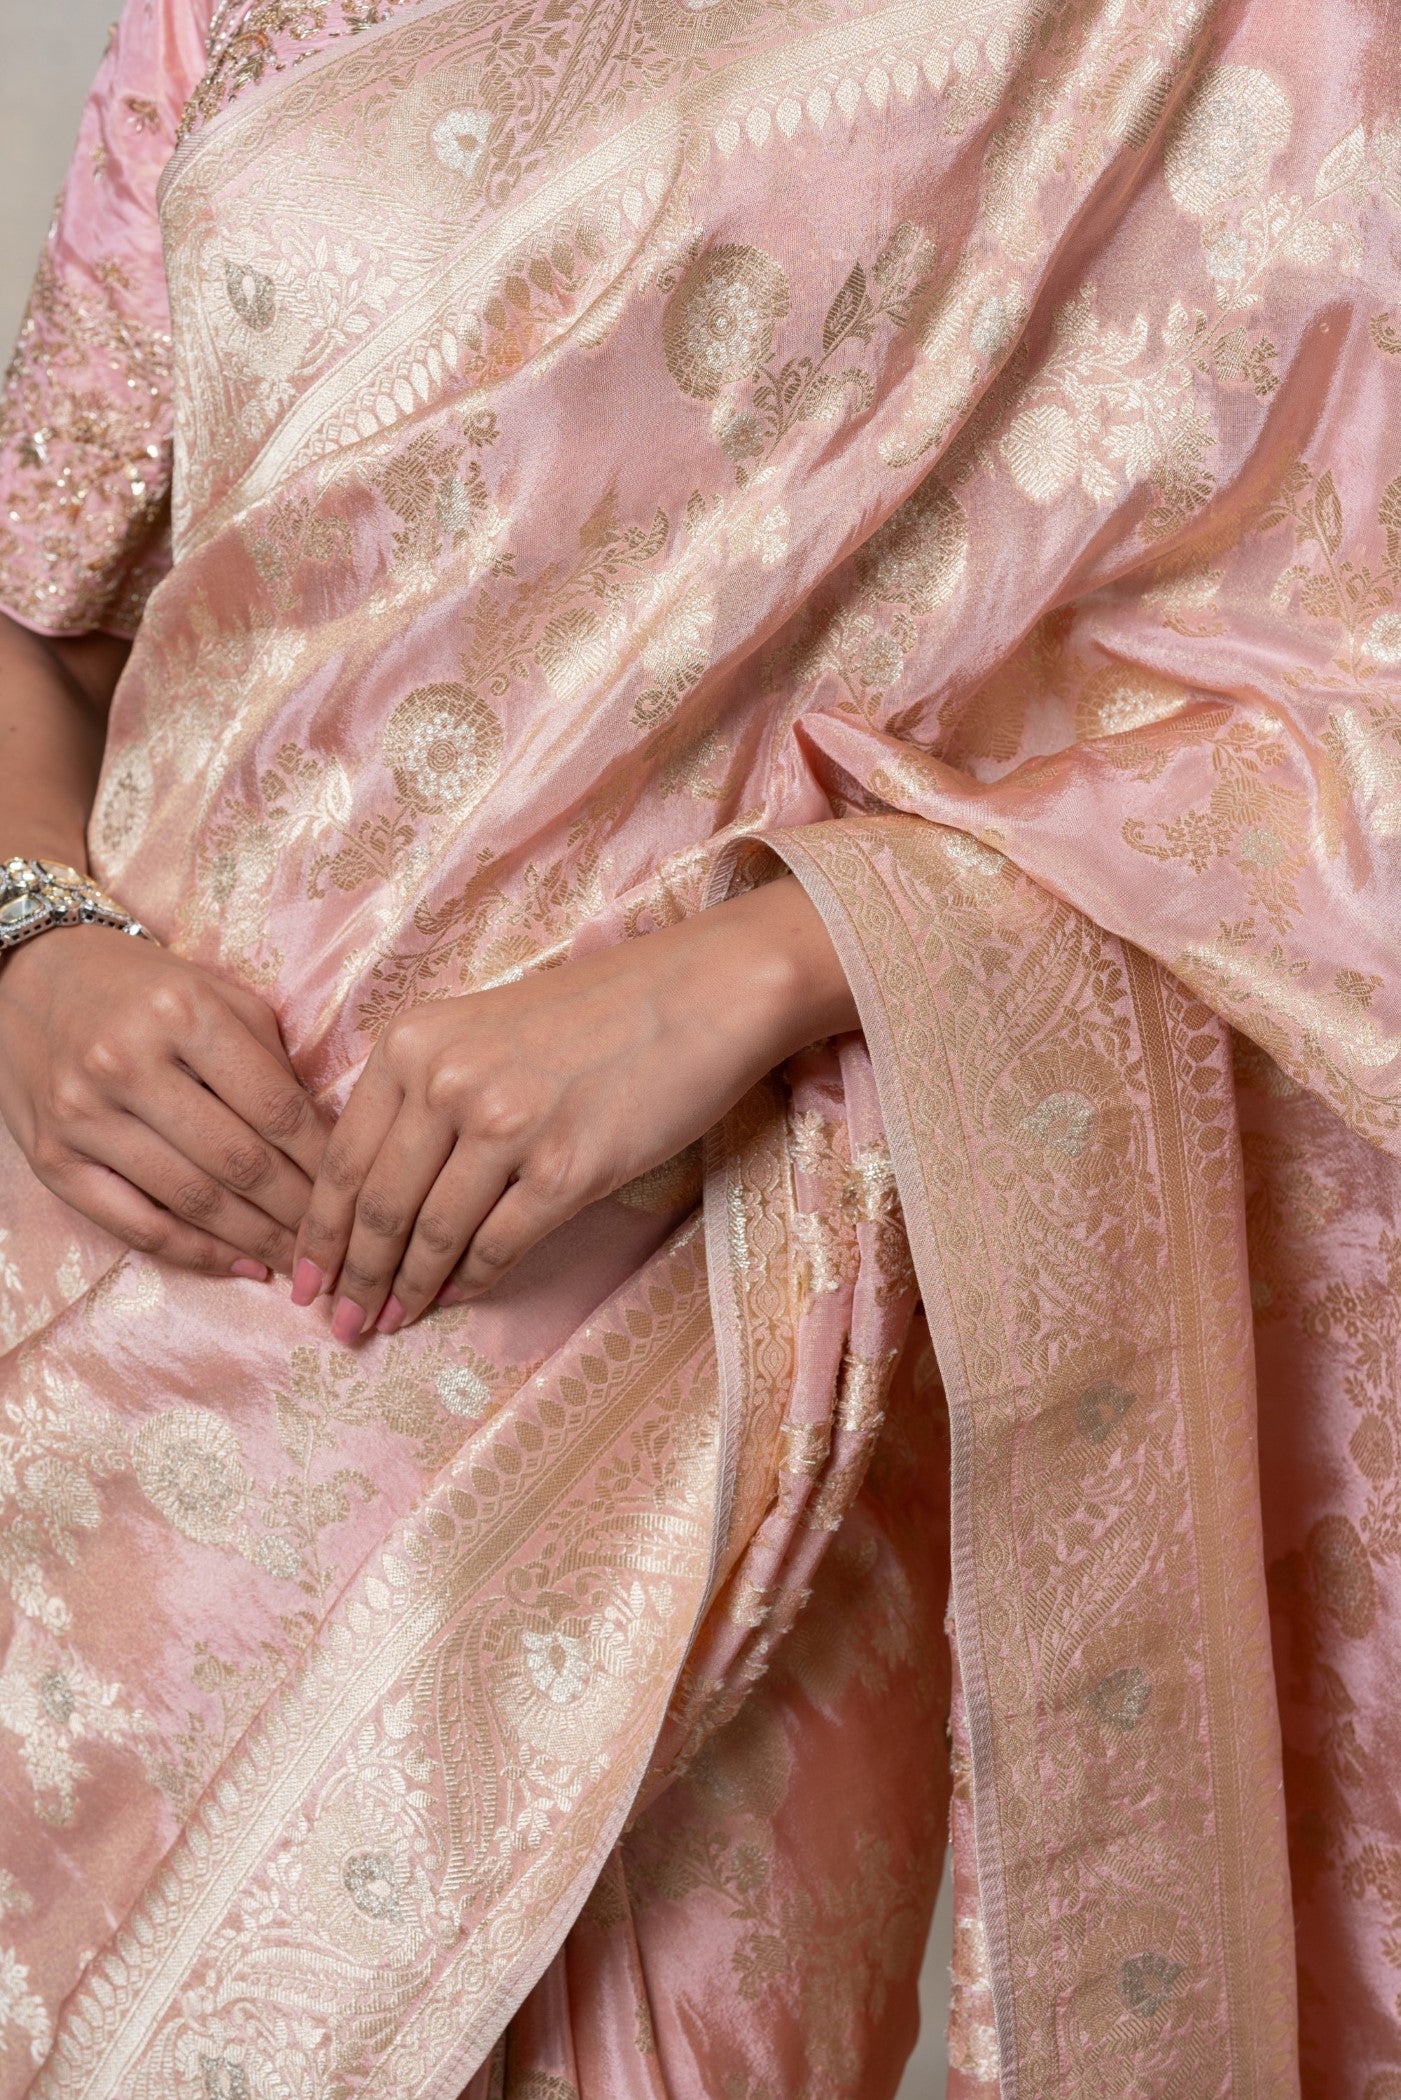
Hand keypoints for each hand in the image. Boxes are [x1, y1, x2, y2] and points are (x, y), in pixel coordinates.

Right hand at [0, 927, 325, 1276]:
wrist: (31, 978)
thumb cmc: (142, 988)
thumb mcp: (215, 995)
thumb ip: (270, 1058)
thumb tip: (323, 1139)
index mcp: (182, 1012)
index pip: (276, 1106)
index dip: (323, 1159)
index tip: (353, 1189)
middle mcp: (128, 1062)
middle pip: (239, 1161)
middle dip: (298, 1210)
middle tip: (334, 1239)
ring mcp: (84, 1115)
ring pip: (193, 1200)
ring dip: (256, 1240)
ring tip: (298, 1258)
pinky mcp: (52, 1159)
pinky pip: (134, 1225)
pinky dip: (195, 1253)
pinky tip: (238, 1264)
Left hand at [294, 876, 857, 1338]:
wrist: (698, 995)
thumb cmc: (594, 1013)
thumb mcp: (480, 1030)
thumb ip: (423, 1093)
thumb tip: (380, 1192)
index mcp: (413, 1043)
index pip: (341, 1158)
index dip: (316, 1231)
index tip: (301, 1280)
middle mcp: (446, 1081)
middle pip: (377, 1205)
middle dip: (351, 1277)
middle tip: (337, 1323)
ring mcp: (506, 1125)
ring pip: (432, 1234)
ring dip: (405, 1290)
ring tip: (389, 1323)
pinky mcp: (567, 1168)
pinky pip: (498, 1245)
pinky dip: (470, 1282)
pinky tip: (456, 1298)